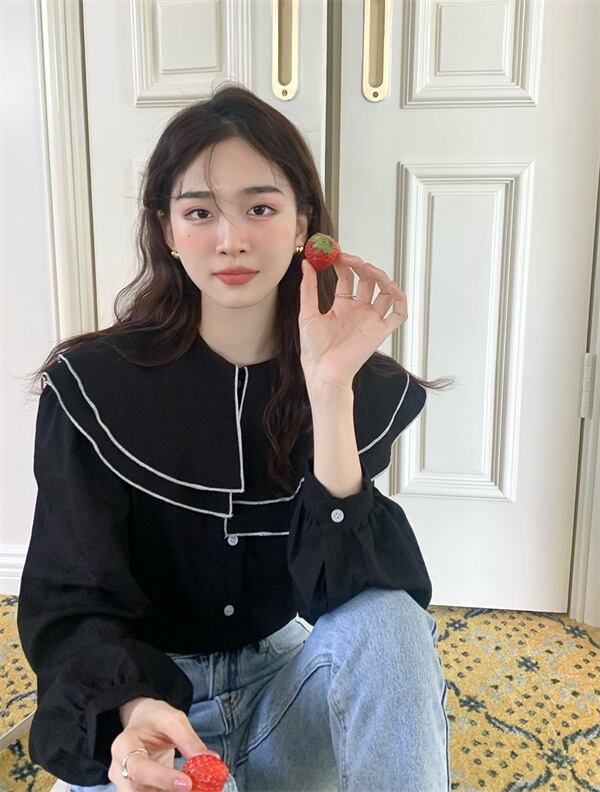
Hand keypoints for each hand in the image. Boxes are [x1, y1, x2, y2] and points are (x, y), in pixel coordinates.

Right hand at [108, 699, 219, 790]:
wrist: (142, 723)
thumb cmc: (155, 719)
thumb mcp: (173, 720)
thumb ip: (189, 740)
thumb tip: (211, 760)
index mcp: (123, 746)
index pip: (140, 768)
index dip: (162, 779)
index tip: (187, 783)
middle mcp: (119, 770)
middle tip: (192, 789)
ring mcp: (125, 784)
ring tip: (194, 788)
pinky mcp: (136, 791)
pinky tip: (187, 789)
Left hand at [298, 252, 407, 389]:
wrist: (322, 371)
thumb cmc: (314, 349)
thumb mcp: (308, 313)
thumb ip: (308, 288)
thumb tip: (307, 264)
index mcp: (342, 306)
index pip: (347, 277)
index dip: (343, 263)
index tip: (335, 252)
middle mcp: (358, 310)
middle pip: (367, 281)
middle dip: (361, 266)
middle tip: (349, 259)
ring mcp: (370, 320)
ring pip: (385, 292)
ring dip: (381, 277)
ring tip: (368, 270)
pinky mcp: (380, 331)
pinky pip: (398, 314)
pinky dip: (400, 300)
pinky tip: (391, 289)